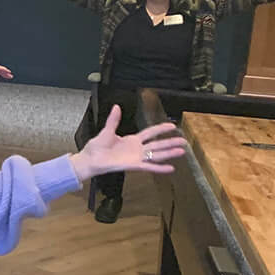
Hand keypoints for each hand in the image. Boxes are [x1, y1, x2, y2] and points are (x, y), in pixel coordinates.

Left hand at [70, 104, 187, 183]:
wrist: (90, 159)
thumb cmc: (96, 147)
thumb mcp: (106, 131)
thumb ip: (113, 120)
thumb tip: (116, 106)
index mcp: (132, 139)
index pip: (150, 133)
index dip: (161, 129)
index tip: (173, 125)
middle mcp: (137, 148)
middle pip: (157, 144)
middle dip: (170, 142)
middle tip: (184, 140)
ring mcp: (136, 157)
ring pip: (156, 154)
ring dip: (169, 153)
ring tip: (182, 151)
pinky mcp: (133, 165)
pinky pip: (149, 166)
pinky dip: (159, 168)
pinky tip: (171, 168)